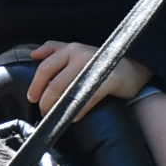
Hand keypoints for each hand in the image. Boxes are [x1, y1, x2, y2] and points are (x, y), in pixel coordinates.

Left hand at [26, 41, 146, 114]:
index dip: (36, 85)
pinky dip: (77, 110)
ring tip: (55, 116)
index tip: (32, 97)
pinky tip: (74, 117)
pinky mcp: (107, 80)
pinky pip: (86, 99)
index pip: (45, 67)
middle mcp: (80, 55)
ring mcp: (94, 67)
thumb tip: (34, 54)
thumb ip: (55, 49)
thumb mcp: (77, 49)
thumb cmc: (102, 62)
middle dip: (45, 100)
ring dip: (58, 108)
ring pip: (67, 91)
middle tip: (43, 111)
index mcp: (71, 48)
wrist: (134, 67)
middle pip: (54, 82)